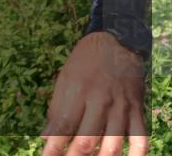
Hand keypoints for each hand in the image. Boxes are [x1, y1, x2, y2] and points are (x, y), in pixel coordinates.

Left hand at [41, 31, 147, 155]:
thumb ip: (57, 109)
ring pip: (113, 143)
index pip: (63, 127)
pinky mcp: (137, 110)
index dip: (54, 148)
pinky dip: (135, 154)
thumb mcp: (65, 79)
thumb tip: (46, 137)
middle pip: (87, 139)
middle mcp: (99, 101)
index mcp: (77, 92)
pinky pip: (140, 137)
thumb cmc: (84, 62)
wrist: (117, 42)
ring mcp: (121, 107)